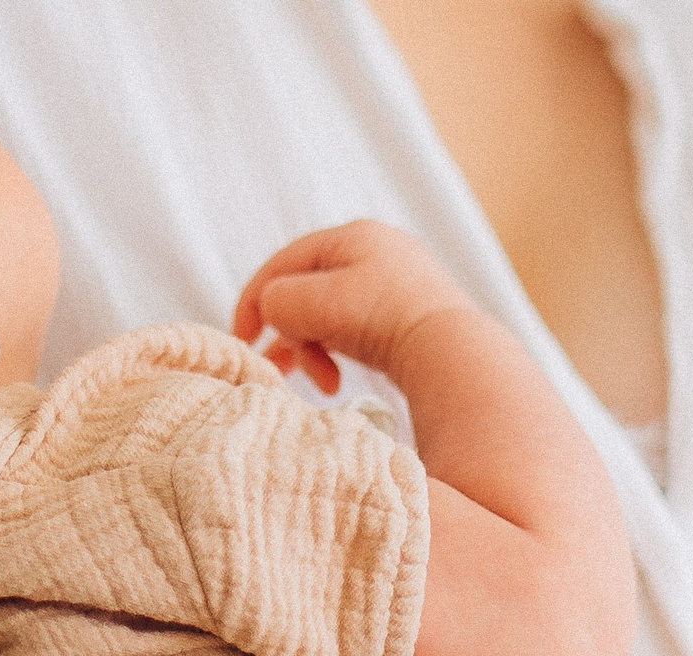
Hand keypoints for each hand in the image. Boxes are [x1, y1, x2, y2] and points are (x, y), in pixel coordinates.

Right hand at [232, 219, 477, 393]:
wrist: (451, 352)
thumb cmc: (382, 319)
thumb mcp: (313, 302)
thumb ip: (277, 299)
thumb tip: (274, 312)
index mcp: (353, 235)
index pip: (285, 261)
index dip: (255, 299)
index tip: (240, 338)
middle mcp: (377, 252)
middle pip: (308, 290)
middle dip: (289, 332)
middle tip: (277, 367)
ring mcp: (396, 285)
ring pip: (331, 316)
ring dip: (314, 350)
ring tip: (320, 383)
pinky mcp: (408, 318)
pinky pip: (357, 332)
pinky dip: (340, 354)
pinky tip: (340, 380)